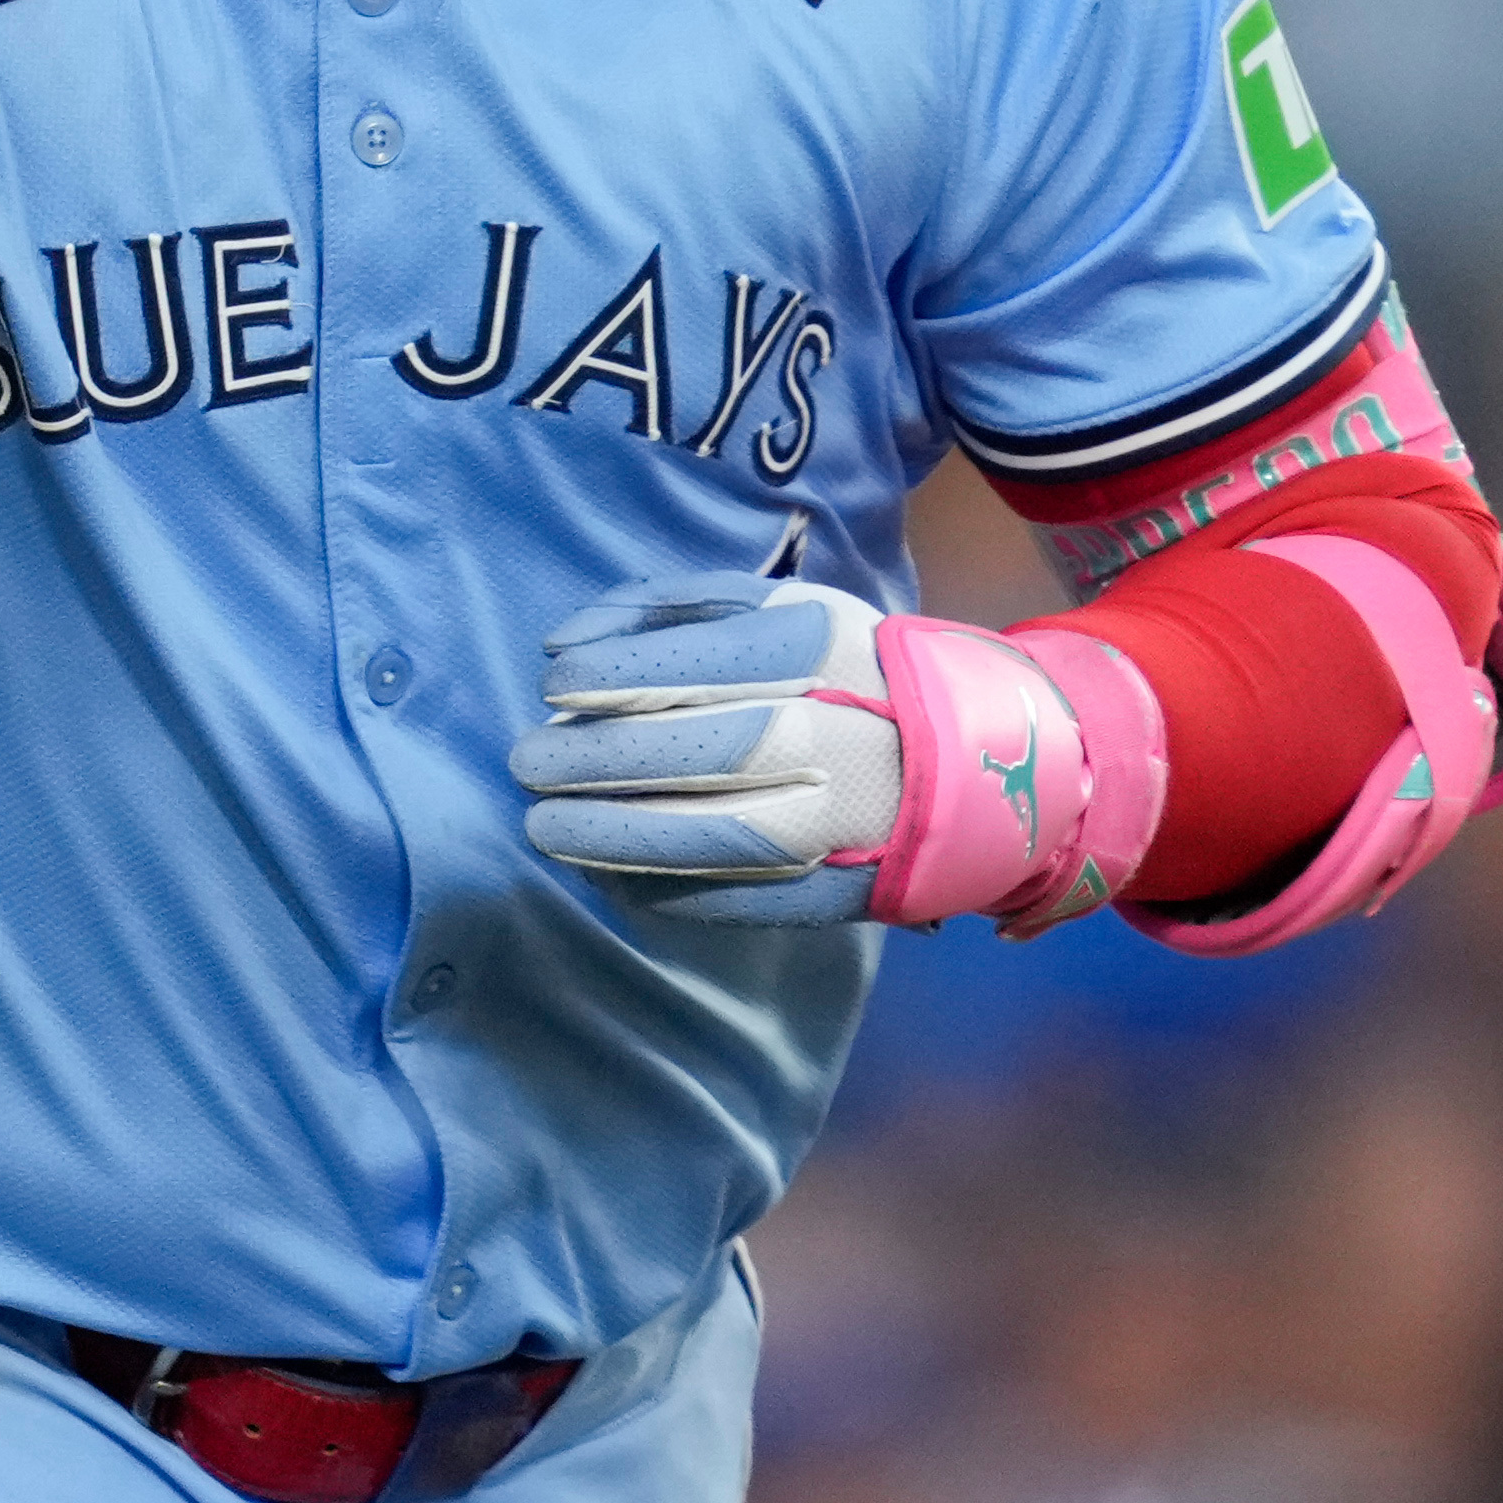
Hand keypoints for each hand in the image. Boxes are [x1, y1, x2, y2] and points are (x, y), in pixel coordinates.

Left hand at [508, 575, 1163, 934]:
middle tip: (527, 763)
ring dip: (611, 834)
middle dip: (596, 760)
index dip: (610, 679)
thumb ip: (676, 608)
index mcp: (820, 651)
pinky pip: (732, 894)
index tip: (555, 687)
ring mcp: (836, 821)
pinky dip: (658, 887)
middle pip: (696, 750)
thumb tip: (567, 641)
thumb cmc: (846, 672)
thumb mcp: (781, 610)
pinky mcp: (830, 889)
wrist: (975, 758)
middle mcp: (833, 735)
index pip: (696, 666)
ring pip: (710, 834)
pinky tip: (605, 871)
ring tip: (545, 826)